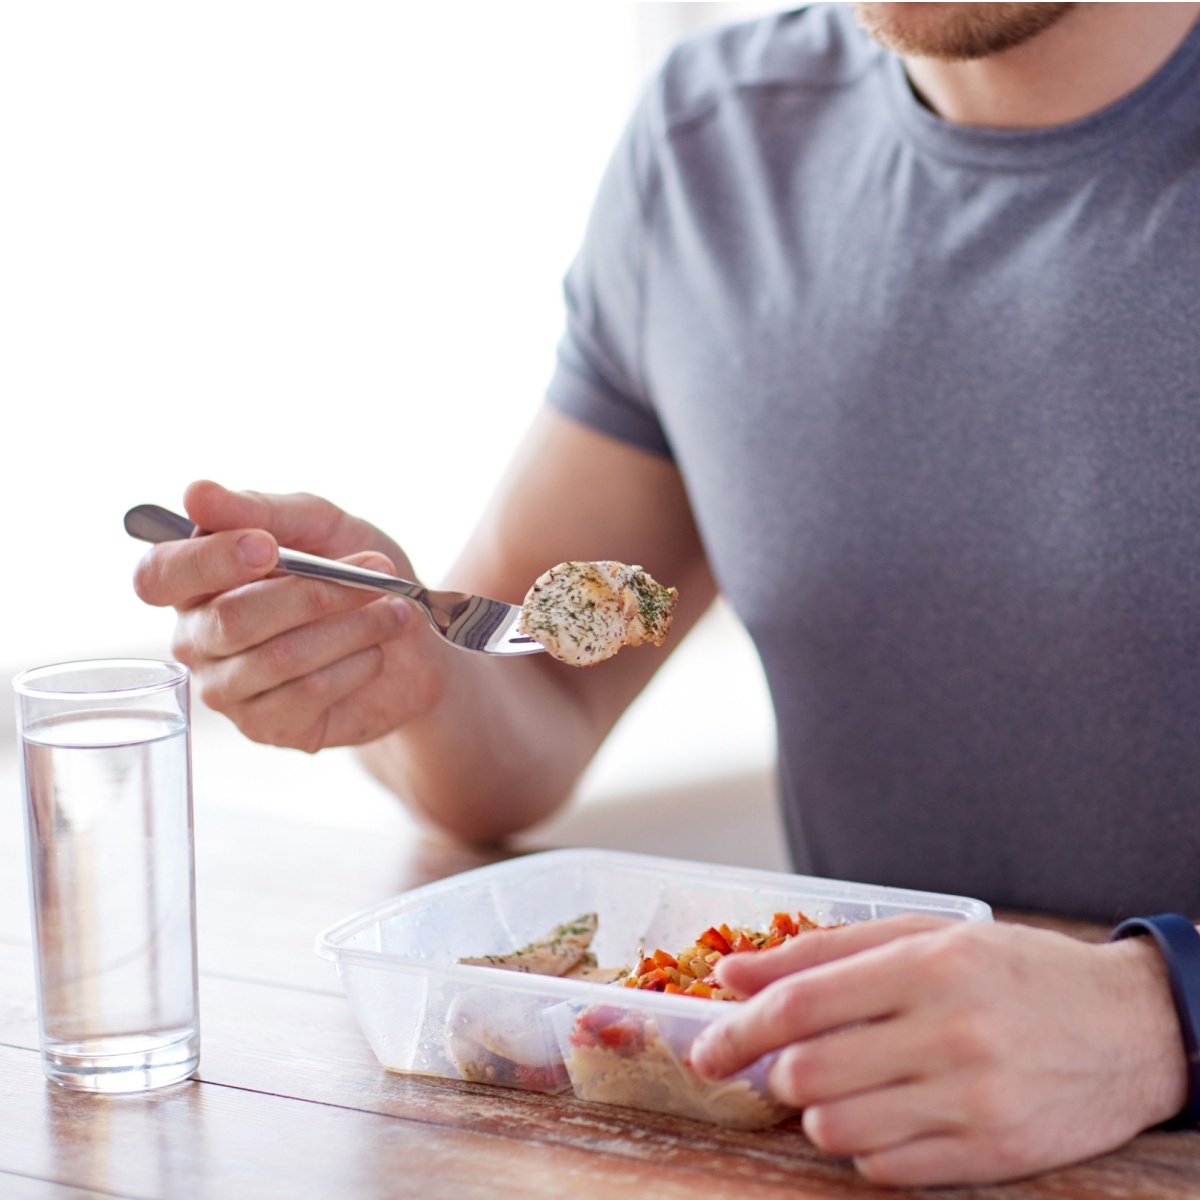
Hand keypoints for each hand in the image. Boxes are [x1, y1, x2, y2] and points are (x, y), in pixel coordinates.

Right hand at [133, 479, 449, 750]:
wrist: (411, 640)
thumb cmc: (351, 570)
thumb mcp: (316, 524)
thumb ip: (259, 509)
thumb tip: (195, 493)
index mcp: (192, 582)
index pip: (159, 576)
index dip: (208, 561)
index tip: (267, 547)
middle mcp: (196, 639)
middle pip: (232, 620)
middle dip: (314, 592)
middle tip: (377, 572)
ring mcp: (227, 690)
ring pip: (278, 658)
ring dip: (350, 628)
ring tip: (394, 610)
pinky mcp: (268, 728)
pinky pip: (307, 694)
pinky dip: (355, 665)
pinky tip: (376, 651)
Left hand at [689, 915, 1188, 1186]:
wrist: (1129, 1027)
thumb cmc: (1011, 970)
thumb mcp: (925, 936)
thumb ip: (824, 952)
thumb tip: (733, 972)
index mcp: (926, 965)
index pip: (800, 1003)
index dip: (738, 1029)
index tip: (707, 1045)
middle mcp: (948, 1032)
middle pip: (808, 1072)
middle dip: (773, 1074)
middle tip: (780, 1066)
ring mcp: (973, 1099)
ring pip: (838, 1128)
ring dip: (816, 1113)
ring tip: (838, 1089)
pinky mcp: (993, 1154)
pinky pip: (886, 1169)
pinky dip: (863, 1147)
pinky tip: (883, 1117)